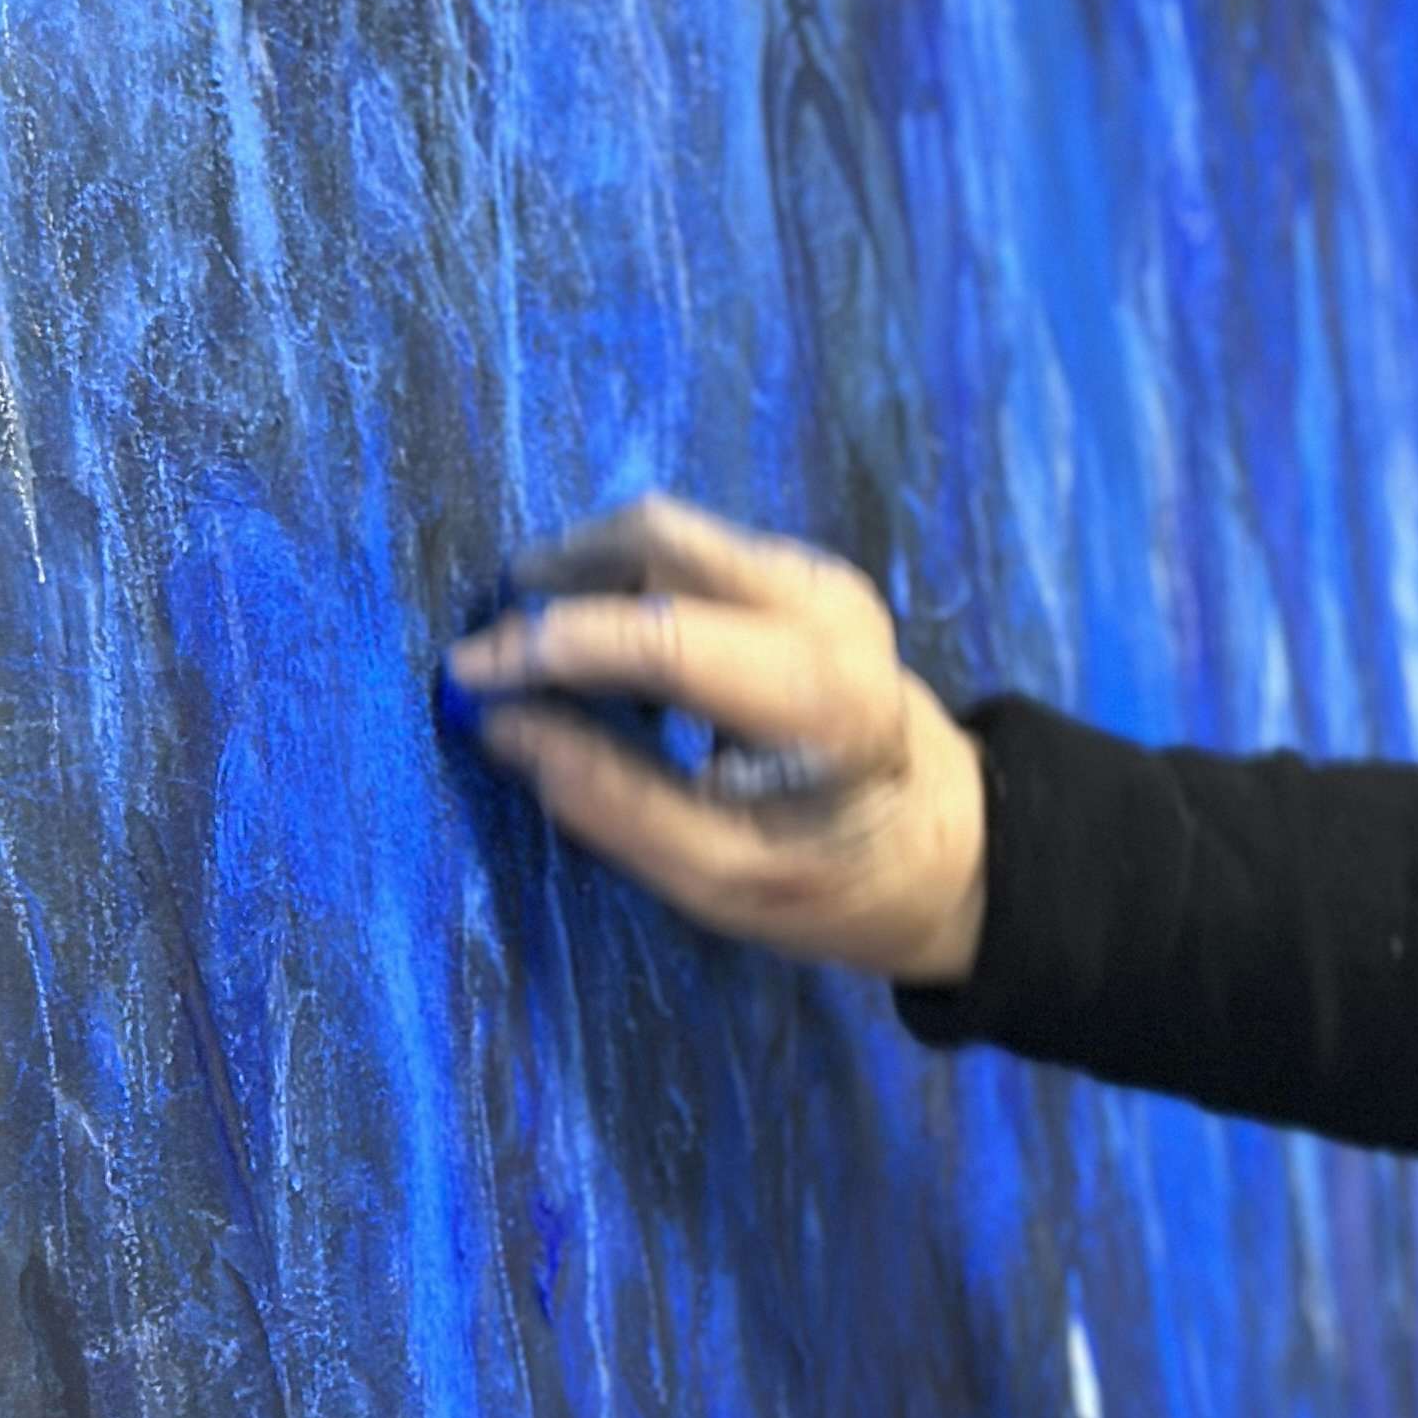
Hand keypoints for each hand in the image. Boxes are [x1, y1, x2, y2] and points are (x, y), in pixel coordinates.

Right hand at [442, 493, 989, 984]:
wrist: (948, 842)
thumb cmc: (838, 880)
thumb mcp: (724, 882)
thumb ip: (615, 806)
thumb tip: (506, 728)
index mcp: (821, 700)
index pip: (662, 636)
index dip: (550, 647)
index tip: (470, 673)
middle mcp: (829, 615)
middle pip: (658, 540)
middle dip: (560, 581)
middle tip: (496, 649)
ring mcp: (823, 582)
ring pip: (671, 536)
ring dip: (591, 578)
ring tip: (542, 651)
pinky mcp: (809, 575)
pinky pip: (694, 554)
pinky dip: (632, 586)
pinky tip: (611, 653)